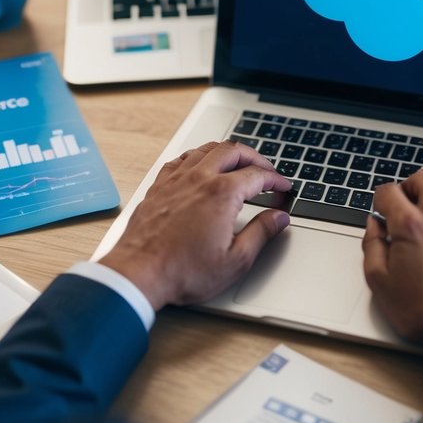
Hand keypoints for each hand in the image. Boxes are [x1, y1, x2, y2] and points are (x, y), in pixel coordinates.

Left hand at [100, 140, 291, 310]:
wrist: (140, 273)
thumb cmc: (183, 271)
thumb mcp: (236, 260)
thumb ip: (262, 233)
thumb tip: (278, 218)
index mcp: (222, 194)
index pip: (258, 175)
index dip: (276, 180)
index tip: (282, 187)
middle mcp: (199, 178)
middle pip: (234, 151)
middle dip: (255, 157)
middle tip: (266, 170)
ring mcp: (176, 179)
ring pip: (207, 149)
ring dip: (228, 152)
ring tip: (238, 163)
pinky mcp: (159, 186)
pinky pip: (182, 158)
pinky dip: (198, 156)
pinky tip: (200, 166)